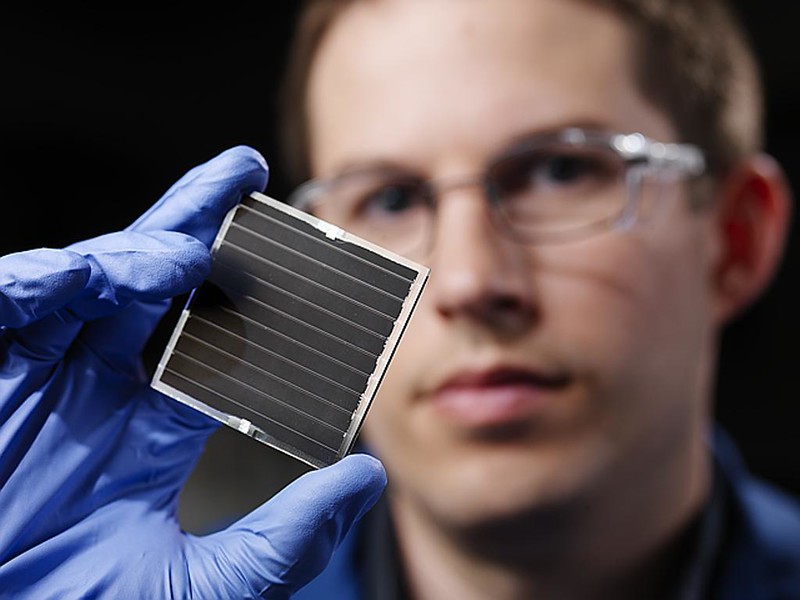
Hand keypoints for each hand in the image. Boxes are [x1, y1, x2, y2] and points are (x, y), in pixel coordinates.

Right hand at [0, 147, 385, 598]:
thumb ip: (286, 537)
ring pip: (88, 282)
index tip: (309, 267)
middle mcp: (97, 388)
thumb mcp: (204, 585)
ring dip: (134, 254)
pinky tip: (77, 278)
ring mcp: (36, 379)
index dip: (255, 300)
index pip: (213, 341)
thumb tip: (370, 475)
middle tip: (243, 173)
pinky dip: (34, 285)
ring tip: (184, 251)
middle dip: (196, 223)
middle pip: (153, 285)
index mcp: (151, 427)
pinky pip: (5, 310)